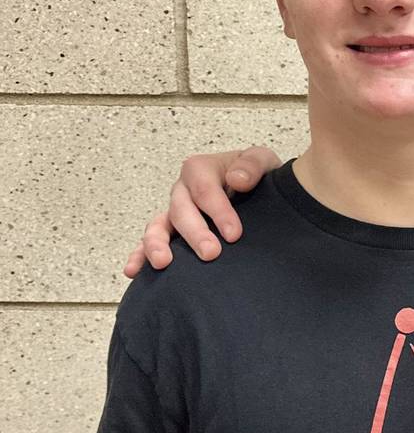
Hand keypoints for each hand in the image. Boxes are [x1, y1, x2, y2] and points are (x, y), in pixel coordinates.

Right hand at [123, 144, 282, 276]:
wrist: (257, 191)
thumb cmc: (255, 176)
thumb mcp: (262, 161)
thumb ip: (252, 165)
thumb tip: (237, 180)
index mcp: (201, 170)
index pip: (205, 189)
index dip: (218, 211)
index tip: (234, 235)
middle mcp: (183, 191)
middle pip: (181, 210)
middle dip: (194, 233)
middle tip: (210, 253)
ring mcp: (174, 212)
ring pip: (158, 226)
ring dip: (157, 244)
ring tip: (162, 263)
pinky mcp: (172, 232)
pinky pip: (151, 242)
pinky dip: (140, 256)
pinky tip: (134, 271)